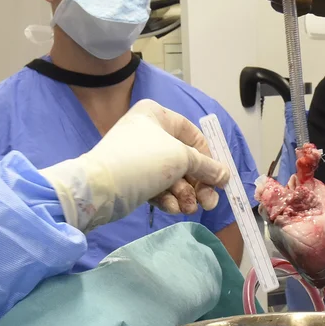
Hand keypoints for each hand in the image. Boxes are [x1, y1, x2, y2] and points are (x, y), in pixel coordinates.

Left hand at [40, 99, 230, 232]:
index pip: (193, 136)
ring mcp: (140, 157)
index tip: (219, 179)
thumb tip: (226, 176)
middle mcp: (149, 133)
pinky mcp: (133, 179)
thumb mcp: (181, 158)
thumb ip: (207, 166)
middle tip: (209, 203)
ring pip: (174, 177)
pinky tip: (173, 210)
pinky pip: (159, 187)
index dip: (209, 157)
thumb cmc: (142, 161)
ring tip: (189, 209)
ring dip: (185, 195)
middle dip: (198, 184)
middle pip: (185, 160)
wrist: (98, 189)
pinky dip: (168, 199)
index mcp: (157, 115)